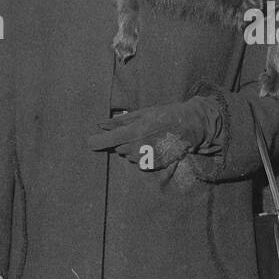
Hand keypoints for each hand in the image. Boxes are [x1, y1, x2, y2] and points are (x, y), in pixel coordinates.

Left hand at [85, 97, 220, 169]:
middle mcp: (138, 148)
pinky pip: (140, 161)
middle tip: (136, 131)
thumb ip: (121, 121)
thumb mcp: (143, 113)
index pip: (107, 141)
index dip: (96, 142)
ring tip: (147, 137)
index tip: (88, 142)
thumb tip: (101, 125)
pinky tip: (154, 145)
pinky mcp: (154, 165)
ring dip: (132, 148)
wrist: (190, 126)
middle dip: (122, 140)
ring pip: (128, 155)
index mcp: (134, 132)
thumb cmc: (166, 115)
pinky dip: (142, 154)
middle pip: (118, 148)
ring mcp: (146, 158)